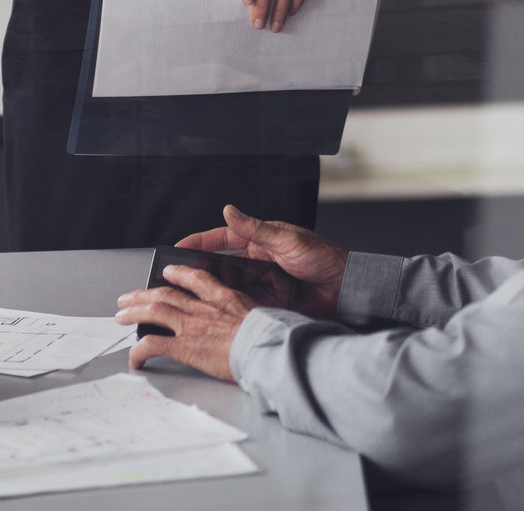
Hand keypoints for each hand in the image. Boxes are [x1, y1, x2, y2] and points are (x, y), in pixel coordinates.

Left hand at [115, 265, 254, 381]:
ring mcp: (191, 326)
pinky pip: (153, 344)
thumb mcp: (263, 315)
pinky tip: (134, 357)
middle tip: (129, 297)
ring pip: (154, 311)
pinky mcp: (183, 347)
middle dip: (143, 294)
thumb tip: (253, 323)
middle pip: (166, 294)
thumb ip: (248, 315)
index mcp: (224, 298)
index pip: (196, 279)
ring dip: (133, 313)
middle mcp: (202, 308)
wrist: (265, 349)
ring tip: (121, 316)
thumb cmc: (270, 338)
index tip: (169, 272)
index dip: (179, 273)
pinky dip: (139, 350)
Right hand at [176, 204, 344, 318]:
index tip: (178, 247)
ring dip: (211, 290)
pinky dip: (229, 307)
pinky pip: (242, 305)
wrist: (347, 290)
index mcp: (260, 240)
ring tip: (190, 295)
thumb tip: (229, 211)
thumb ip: (255, 228)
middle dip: (199, 269)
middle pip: (220, 265)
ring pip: (228, 287)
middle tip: (176, 275)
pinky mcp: (267, 304)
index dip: (199, 243)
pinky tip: (216, 311)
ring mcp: (261, 284)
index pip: (222, 239)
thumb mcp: (287, 240)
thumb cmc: (324, 258)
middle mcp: (257, 262)